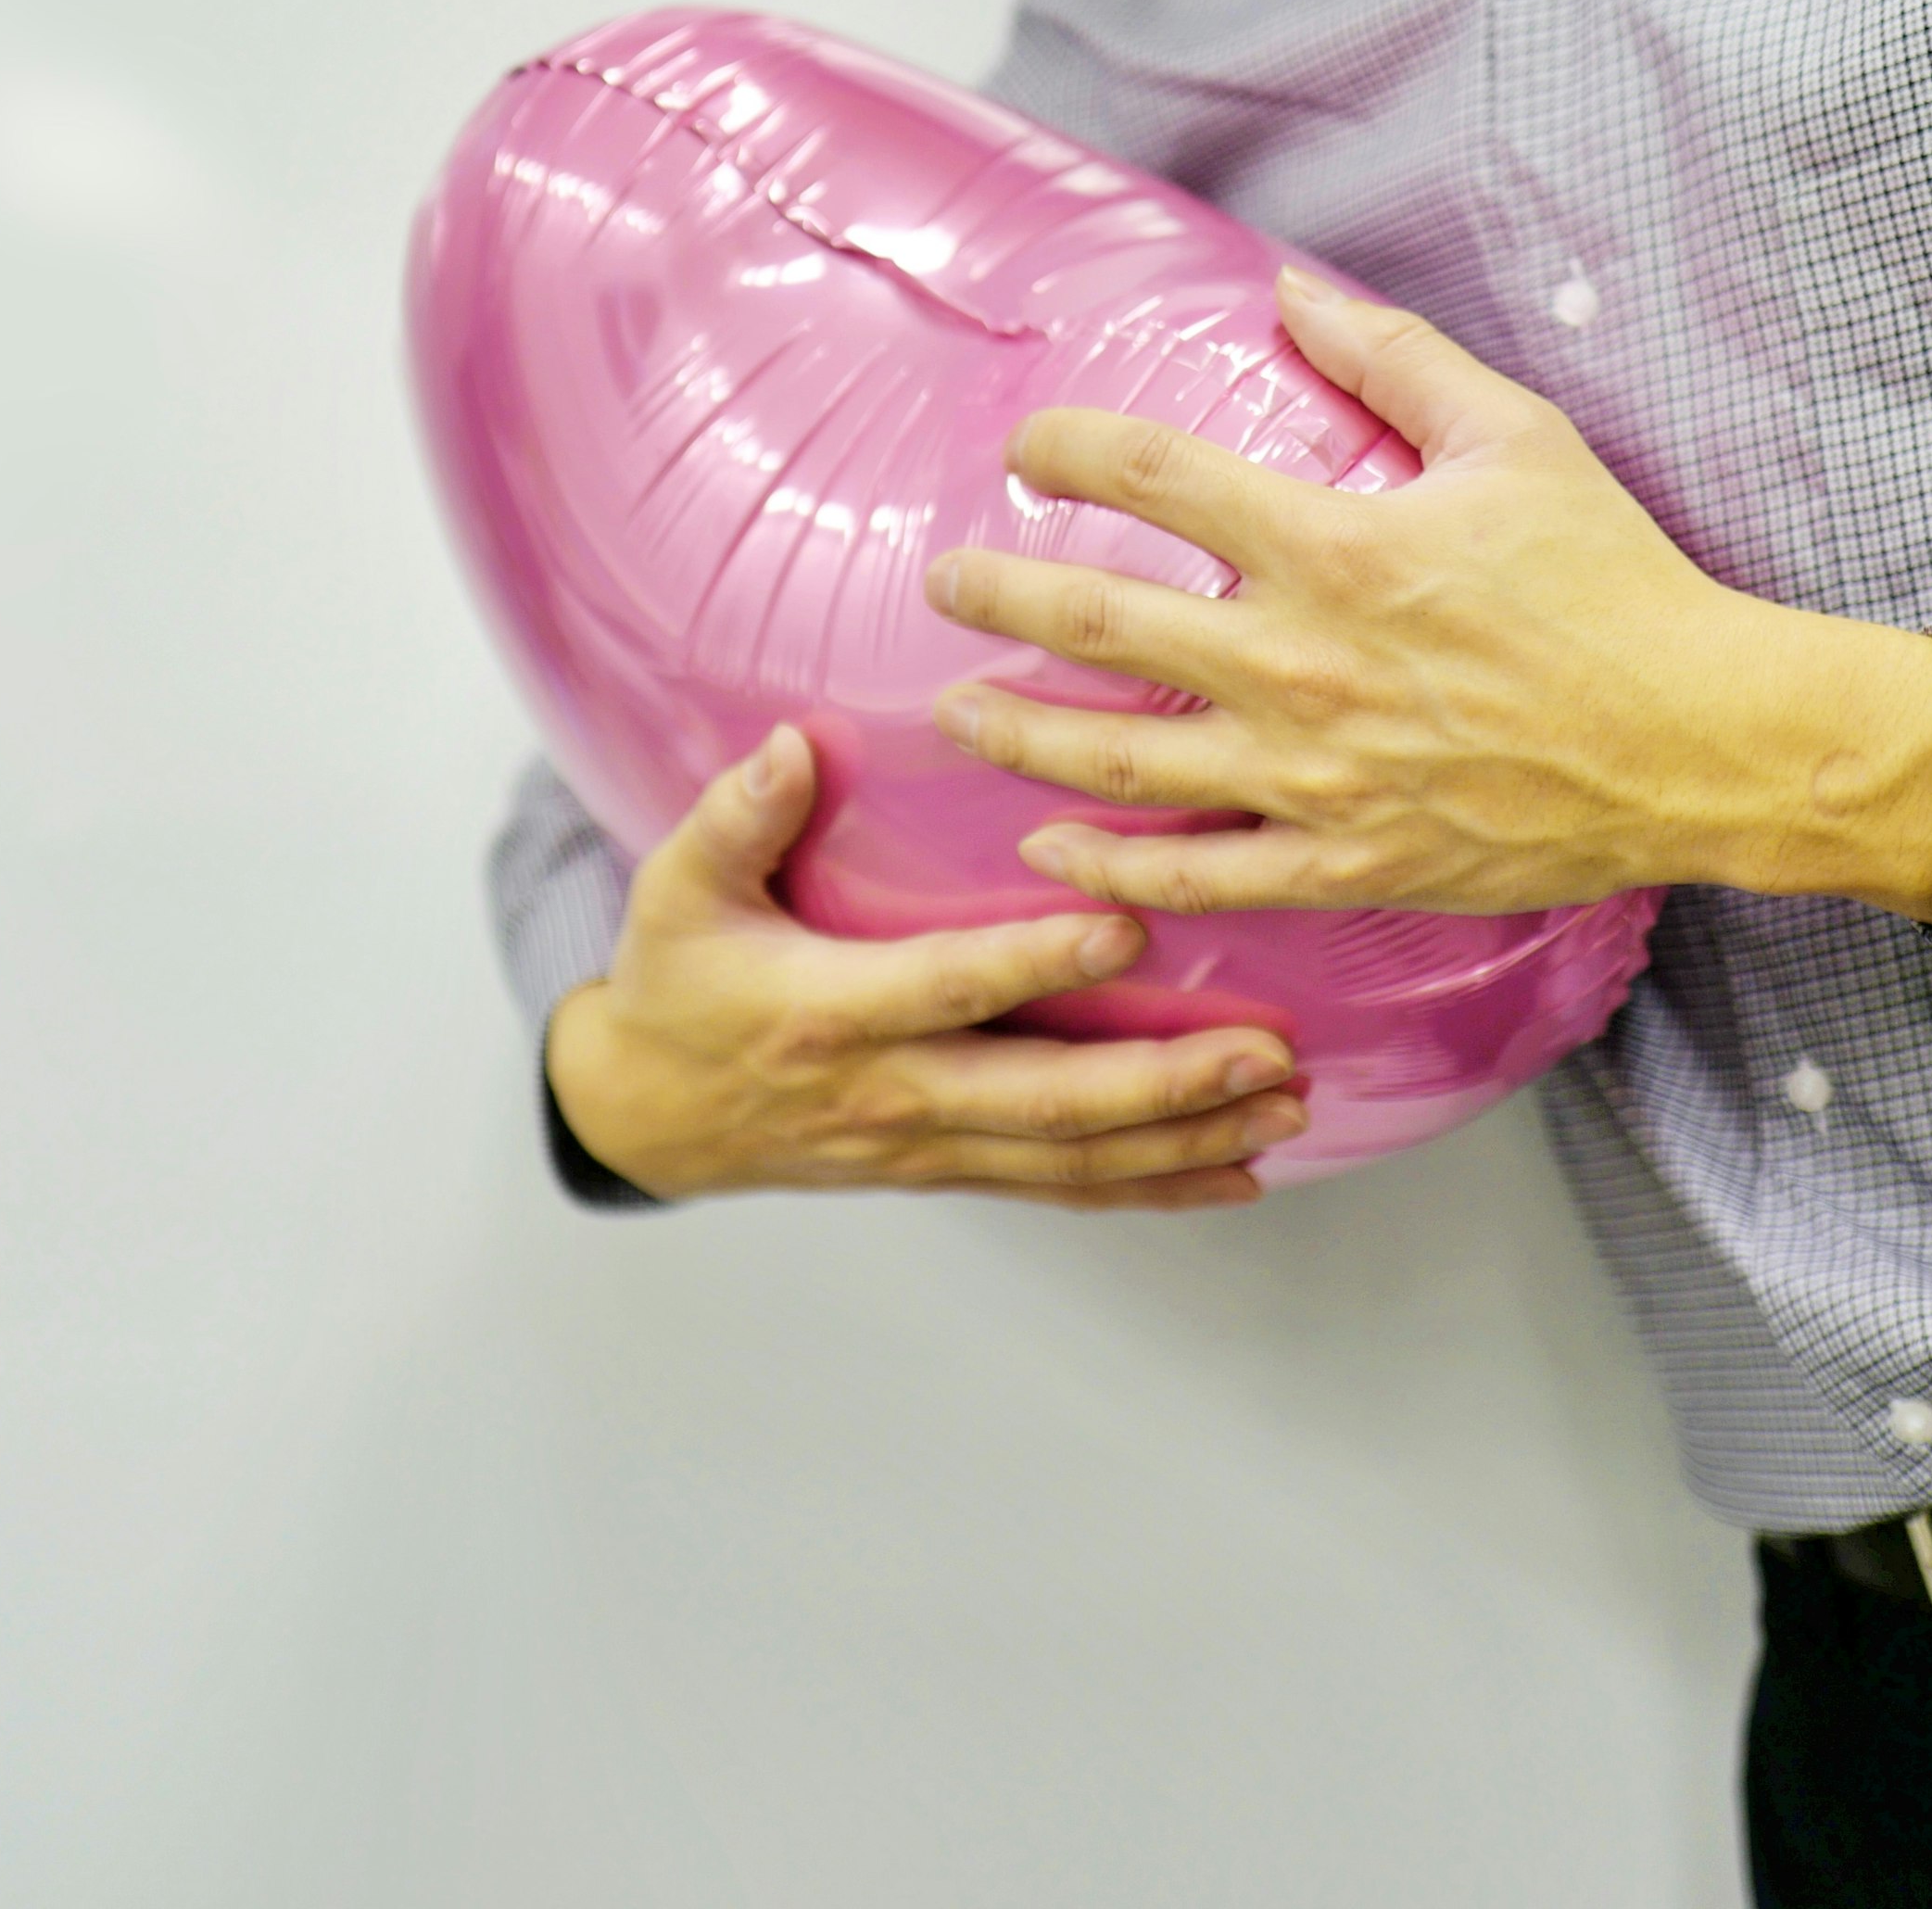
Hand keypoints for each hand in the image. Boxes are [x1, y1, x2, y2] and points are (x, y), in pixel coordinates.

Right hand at [547, 725, 1310, 1207]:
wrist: (648, 1116)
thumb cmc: (677, 986)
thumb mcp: (675, 890)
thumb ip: (737, 816)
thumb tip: (790, 743)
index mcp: (832, 1013)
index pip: (949, 988)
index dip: (1033, 963)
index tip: (1121, 921)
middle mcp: (893, 1092)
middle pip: (1044, 1101)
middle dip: (1163, 1082)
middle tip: (1263, 1053)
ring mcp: (928, 1144)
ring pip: (1072, 1158)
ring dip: (1185, 1139)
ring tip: (1283, 1108)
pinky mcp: (949, 1169)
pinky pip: (1064, 1188)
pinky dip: (1154, 1188)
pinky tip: (1237, 1173)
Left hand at [922, 268, 1931, 923]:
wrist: (1694, 741)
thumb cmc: (1613, 583)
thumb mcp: (1515, 437)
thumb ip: (1393, 359)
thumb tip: (1291, 289)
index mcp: (1335, 545)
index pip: (1157, 479)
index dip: (1071, 451)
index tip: (1028, 449)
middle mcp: (1298, 662)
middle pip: (1097, 625)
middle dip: (999, 599)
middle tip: (941, 585)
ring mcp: (1310, 773)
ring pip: (1118, 761)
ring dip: (1020, 737)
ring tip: (958, 714)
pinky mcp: (1340, 860)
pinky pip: (1195, 878)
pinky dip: (1108, 872)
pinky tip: (1046, 853)